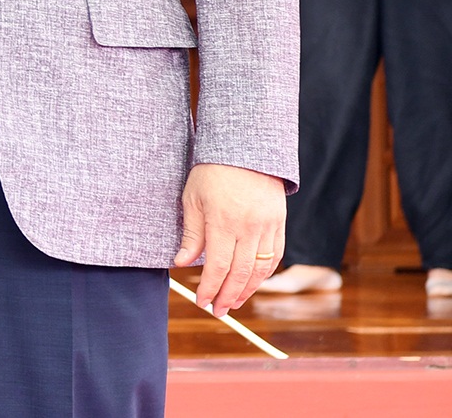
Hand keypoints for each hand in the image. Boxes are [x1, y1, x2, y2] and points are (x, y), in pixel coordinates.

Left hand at [172, 162, 285, 315]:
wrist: (247, 150)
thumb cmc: (212, 172)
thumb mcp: (193, 199)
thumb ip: (191, 234)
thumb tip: (181, 263)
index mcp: (224, 221)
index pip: (218, 265)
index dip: (210, 287)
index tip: (202, 301)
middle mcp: (249, 227)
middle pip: (240, 273)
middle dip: (227, 296)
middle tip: (217, 311)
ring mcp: (268, 227)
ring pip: (260, 269)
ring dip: (247, 291)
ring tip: (233, 303)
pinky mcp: (280, 224)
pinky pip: (275, 256)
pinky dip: (264, 275)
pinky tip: (252, 284)